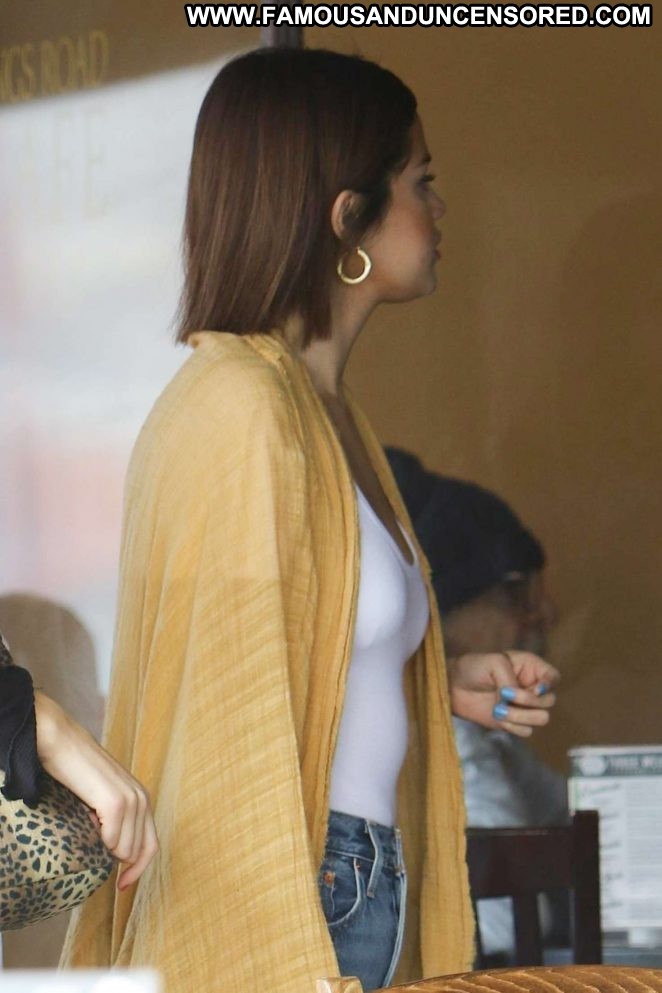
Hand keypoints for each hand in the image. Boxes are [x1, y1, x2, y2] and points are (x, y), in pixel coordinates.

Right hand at [34, 691, 157, 888]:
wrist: (61, 742)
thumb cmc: (76, 771)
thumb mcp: (102, 798)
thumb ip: (115, 821)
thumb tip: (115, 856)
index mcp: (142, 798)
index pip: (151, 845)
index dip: (138, 870)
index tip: (122, 886)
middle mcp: (142, 799)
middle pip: (138, 852)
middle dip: (117, 860)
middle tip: (93, 842)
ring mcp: (131, 800)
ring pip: (124, 850)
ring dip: (104, 846)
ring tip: (88, 821)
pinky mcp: (116, 802)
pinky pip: (111, 841)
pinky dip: (97, 840)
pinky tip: (86, 818)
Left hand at [447, 650, 558, 737]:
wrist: (454, 687)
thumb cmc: (474, 668)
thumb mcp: (493, 663)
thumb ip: (509, 679)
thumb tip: (515, 698)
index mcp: (530, 668)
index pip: (553, 677)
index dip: (547, 686)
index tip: (533, 689)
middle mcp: (531, 687)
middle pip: (550, 701)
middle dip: (528, 702)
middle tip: (505, 696)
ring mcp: (524, 707)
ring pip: (541, 718)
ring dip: (520, 717)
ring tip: (498, 710)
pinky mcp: (514, 722)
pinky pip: (526, 731)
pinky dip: (513, 727)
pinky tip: (497, 717)